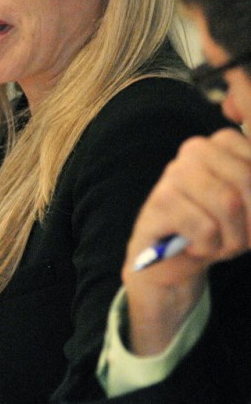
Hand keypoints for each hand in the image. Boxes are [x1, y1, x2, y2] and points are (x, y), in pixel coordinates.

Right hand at [123, 128, 250, 352]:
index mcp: (223, 142)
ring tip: (214, 243)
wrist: (170, 261)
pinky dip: (207, 247)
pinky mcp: (161, 200)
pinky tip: (193, 245)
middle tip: (238, 239)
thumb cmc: (216, 230)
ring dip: (230, 238)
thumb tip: (246, 202)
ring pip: (228, 203)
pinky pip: (205, 228)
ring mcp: (175, 173)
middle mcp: (196, 149)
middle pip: (248, 180)